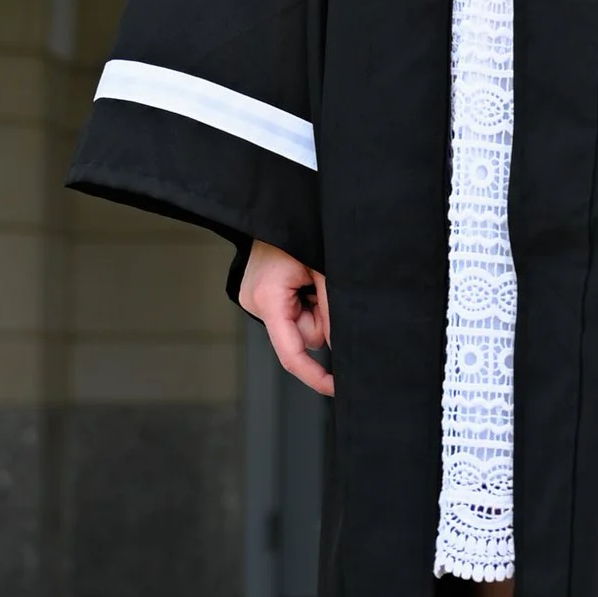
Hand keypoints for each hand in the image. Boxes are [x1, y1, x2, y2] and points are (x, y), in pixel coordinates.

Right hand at [241, 240, 332, 392]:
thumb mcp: (324, 270)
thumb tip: (341, 345)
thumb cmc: (297, 232)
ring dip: (314, 308)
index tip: (334, 387)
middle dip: (321, 318)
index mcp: (268, 299)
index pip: (291, 353)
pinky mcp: (261, 298)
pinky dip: (305, 302)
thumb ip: (332, 308)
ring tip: (310, 277)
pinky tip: (303, 280)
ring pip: (301, 326)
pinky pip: (293, 314)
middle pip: (303, 336)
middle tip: (321, 286)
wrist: (274, 209)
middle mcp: (257, 304)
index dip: (314, 375)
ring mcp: (256, 301)